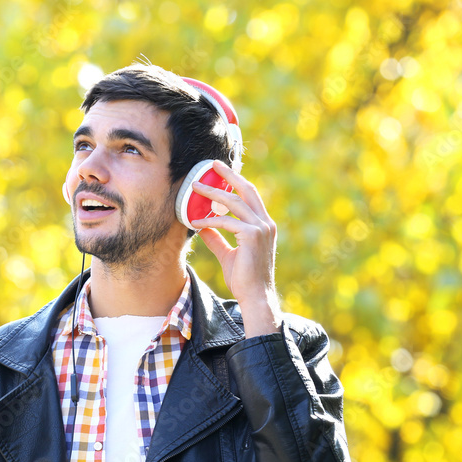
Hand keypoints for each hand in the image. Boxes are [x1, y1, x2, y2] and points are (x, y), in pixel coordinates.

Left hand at [190, 160, 282, 336]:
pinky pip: (226, 222)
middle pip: (247, 190)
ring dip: (213, 192)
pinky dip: (209, 220)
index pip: (250, 196)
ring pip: (234, 202)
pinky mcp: (252, 236)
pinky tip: (195, 222)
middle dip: (229, 174)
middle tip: (212, 164)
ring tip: (195, 187)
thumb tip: (203, 227)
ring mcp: (261, 228)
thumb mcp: (227, 255)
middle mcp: (265, 223)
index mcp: (264, 225)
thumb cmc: (244, 279)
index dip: (236, 182)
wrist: (255, 296)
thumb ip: (217, 239)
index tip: (221, 172)